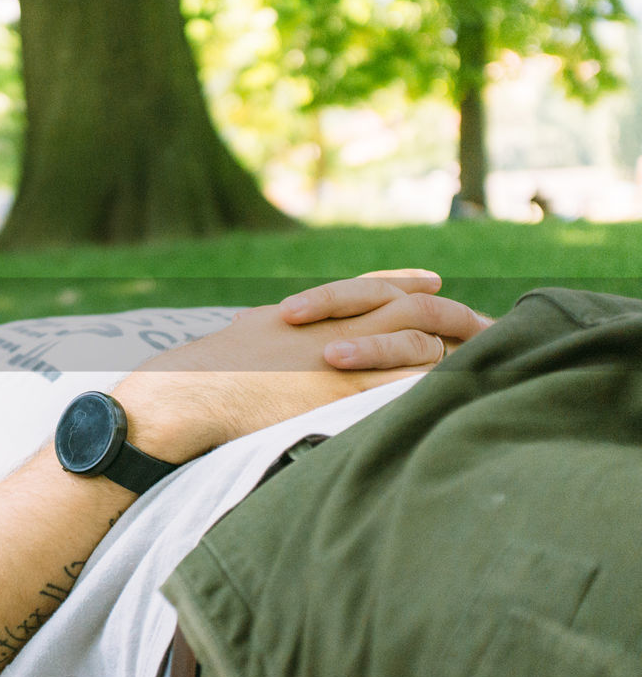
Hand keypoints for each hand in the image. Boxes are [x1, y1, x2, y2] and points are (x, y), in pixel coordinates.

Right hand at [112, 271, 491, 462]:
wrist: (192, 391)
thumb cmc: (209, 370)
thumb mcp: (249, 334)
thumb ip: (275, 328)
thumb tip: (271, 326)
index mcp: (312, 311)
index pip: (371, 285)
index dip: (406, 281)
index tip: (433, 280)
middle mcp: (333, 327)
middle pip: (410, 309)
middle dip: (451, 314)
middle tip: (481, 322)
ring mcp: (340, 361)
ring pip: (416, 345)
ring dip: (453, 351)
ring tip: (483, 359)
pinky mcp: (340, 396)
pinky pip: (401, 388)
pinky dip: (432, 385)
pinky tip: (457, 391)